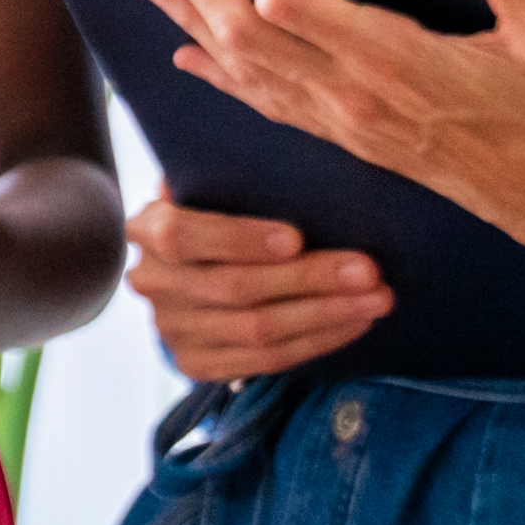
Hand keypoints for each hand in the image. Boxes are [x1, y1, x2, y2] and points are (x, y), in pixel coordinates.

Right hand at [132, 196, 387, 383]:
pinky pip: (265, 360)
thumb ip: (237, 179)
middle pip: (234, 287)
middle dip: (310, 279)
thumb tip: (304, 162)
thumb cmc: (218, 212)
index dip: (239, 239)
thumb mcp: (213, 187)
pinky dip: (317, 342)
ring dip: (326, 314)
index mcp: (147, 227)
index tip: (297, 238)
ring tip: (377, 299)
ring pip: (256, 329)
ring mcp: (170, 328)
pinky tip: (354, 323)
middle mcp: (152, 281)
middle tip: (368, 270)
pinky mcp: (195, 362)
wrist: (188, 272)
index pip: (181, 235)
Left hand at [137, 0, 524, 285]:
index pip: (288, 2)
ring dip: (191, 21)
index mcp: (394, 64)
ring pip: (243, 69)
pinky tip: (190, 56)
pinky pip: (264, 103)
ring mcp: (344, 123)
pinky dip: (221, 74)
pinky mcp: (348, 138)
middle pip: (243, 33)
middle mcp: (352, 97)